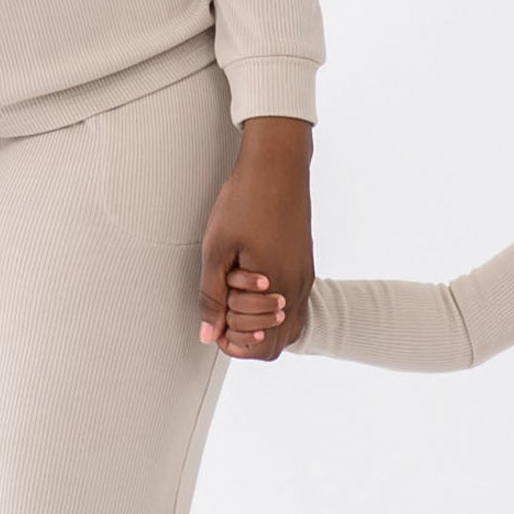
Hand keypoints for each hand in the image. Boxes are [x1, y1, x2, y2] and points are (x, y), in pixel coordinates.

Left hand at [198, 118, 311, 358]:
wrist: (277, 166)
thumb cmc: (244, 202)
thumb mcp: (216, 249)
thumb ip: (212, 296)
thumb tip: (208, 334)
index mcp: (277, 288)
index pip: (260, 346)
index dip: (231, 341)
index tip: (214, 318)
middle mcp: (297, 289)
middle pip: (275, 345)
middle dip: (245, 335)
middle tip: (222, 309)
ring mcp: (305, 278)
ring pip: (286, 327)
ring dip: (258, 321)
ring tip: (234, 296)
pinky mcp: (305, 266)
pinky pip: (293, 306)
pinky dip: (270, 307)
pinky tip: (250, 285)